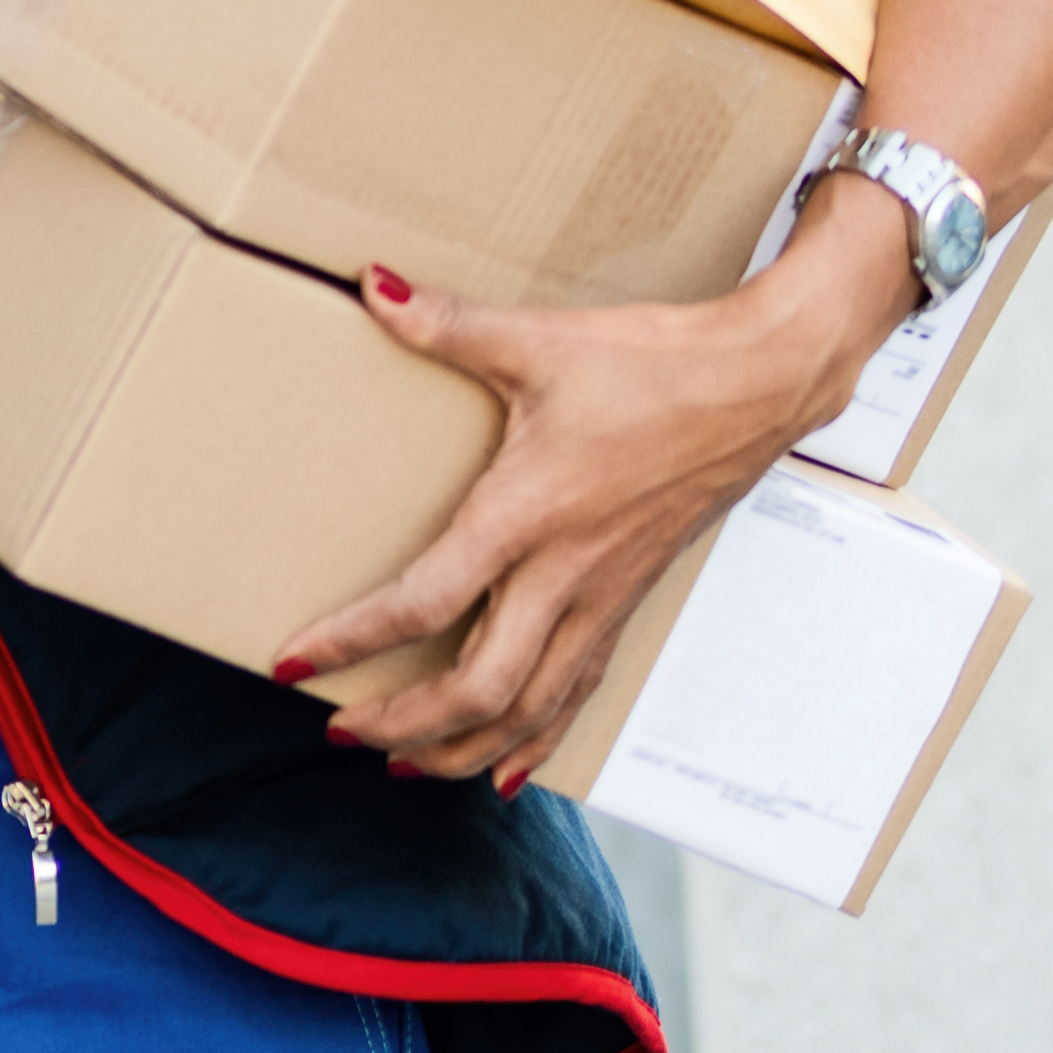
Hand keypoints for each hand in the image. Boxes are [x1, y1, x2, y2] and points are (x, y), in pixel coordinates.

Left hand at [268, 192, 916, 783]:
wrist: (759, 386)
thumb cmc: (651, 363)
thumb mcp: (537, 340)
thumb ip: (444, 323)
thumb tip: (369, 283)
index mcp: (528, 513)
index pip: (426, 599)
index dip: (353, 639)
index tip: (293, 663)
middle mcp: (566, 572)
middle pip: (481, 686)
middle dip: (405, 722)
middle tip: (338, 729)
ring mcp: (605, 594)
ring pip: (534, 707)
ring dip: (466, 745)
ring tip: (405, 764)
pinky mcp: (631, 599)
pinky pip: (581, 691)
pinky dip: (539, 738)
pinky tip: (508, 769)